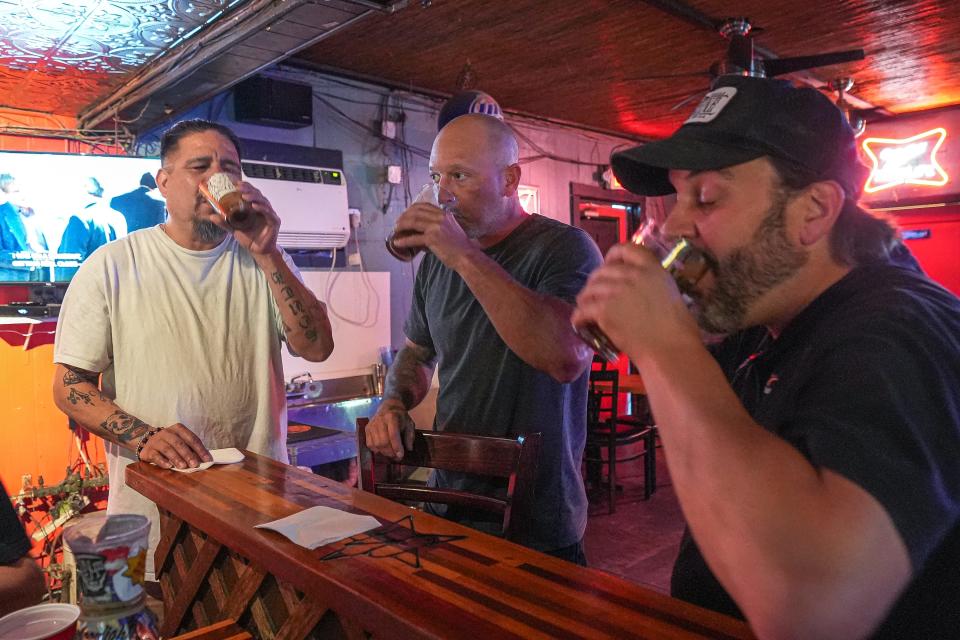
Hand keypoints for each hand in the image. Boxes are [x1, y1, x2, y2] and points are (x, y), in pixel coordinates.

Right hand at [139, 423, 211, 469]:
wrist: (147, 443)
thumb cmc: (170, 444)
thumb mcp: (181, 442)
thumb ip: (192, 449)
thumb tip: (205, 459)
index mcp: (178, 429)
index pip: (191, 438)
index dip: (200, 449)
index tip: (207, 459)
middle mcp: (166, 432)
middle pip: (179, 443)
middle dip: (188, 454)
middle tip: (195, 464)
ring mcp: (156, 441)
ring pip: (167, 449)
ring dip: (176, 458)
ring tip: (183, 467)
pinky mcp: (148, 450)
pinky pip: (155, 456)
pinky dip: (163, 461)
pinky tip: (169, 466)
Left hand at [204, 181, 279, 255]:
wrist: (258, 251)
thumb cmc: (249, 238)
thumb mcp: (233, 228)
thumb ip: (224, 221)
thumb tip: (211, 215)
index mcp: (254, 207)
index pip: (251, 193)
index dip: (244, 187)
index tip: (234, 183)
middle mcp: (263, 208)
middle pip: (257, 194)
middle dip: (248, 189)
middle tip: (238, 187)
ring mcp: (270, 214)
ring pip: (263, 201)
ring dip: (254, 197)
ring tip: (244, 195)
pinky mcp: (274, 221)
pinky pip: (269, 212)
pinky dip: (262, 208)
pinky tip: (254, 206)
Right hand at [365, 400, 415, 459]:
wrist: (389, 407)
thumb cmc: (400, 417)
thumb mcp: (409, 423)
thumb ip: (410, 436)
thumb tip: (408, 448)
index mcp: (392, 417)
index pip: (393, 434)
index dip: (397, 446)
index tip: (400, 455)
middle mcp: (380, 420)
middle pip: (383, 441)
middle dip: (391, 452)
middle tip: (397, 457)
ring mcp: (372, 425)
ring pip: (376, 444)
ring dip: (384, 452)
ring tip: (391, 454)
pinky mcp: (367, 429)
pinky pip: (370, 444)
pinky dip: (376, 450)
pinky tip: (383, 449)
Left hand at [390, 202, 476, 267]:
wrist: (467, 256)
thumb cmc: (459, 246)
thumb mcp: (450, 229)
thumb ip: (437, 226)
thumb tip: (419, 231)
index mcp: (444, 214)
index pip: (423, 206)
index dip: (410, 210)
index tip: (404, 216)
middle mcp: (439, 217)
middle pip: (415, 212)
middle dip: (403, 217)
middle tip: (397, 224)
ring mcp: (436, 227)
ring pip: (412, 222)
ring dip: (401, 226)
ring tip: (395, 231)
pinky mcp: (432, 239)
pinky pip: (413, 238)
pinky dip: (403, 241)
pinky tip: (397, 243)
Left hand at [572, 242, 699, 362]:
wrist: (671, 349)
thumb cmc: (678, 329)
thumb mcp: (670, 292)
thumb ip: (650, 283)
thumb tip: (634, 288)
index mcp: (652, 269)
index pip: (627, 248)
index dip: (613, 255)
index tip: (608, 265)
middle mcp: (633, 275)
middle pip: (603, 270)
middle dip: (595, 281)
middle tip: (594, 293)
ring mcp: (617, 291)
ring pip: (590, 289)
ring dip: (585, 299)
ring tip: (585, 307)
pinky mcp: (605, 310)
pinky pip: (583, 310)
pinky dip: (579, 317)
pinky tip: (580, 323)